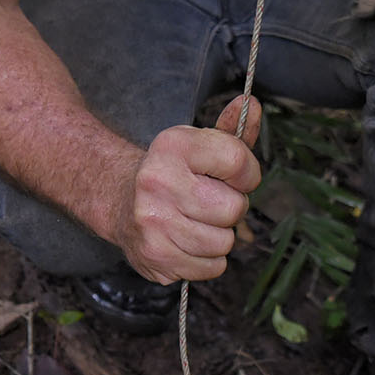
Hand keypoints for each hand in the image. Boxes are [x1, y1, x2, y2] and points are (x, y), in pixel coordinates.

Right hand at [111, 96, 262, 284]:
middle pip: (234, 208)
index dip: (247, 173)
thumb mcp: (198, 145)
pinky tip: (188, 242)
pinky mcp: (155, 256)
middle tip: (210, 201)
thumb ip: (232, 131)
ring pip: (224, 242)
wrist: (120, 201)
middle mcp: (157, 181)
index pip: (239, 162)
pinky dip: (208, 259)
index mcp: (172, 146)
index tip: (232, 175)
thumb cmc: (172, 172)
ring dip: (219, 235)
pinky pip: (212, 268)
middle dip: (230, 207)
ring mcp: (153, 222)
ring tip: (197, 221)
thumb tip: (254, 106)